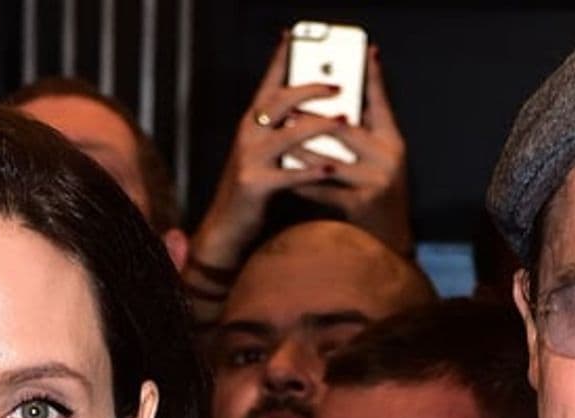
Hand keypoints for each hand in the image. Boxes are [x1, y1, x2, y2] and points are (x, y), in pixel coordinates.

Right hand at [189, 35, 410, 275]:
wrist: (227, 224)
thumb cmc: (253, 186)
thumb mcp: (264, 152)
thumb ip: (283, 131)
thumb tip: (314, 111)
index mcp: (251, 123)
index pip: (267, 83)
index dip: (280, 59)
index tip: (294, 36)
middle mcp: (247, 135)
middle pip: (279, 102)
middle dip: (311, 90)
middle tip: (340, 85)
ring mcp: (249, 159)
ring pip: (288, 135)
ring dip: (319, 126)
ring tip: (346, 121)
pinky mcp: (254, 184)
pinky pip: (288, 174)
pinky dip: (311, 171)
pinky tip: (331, 168)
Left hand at [288, 48, 410, 252]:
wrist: (390, 241)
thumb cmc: (378, 195)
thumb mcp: (379, 160)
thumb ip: (364, 131)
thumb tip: (337, 103)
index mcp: (393, 141)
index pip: (379, 101)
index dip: (368, 76)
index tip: (360, 52)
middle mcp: (389, 157)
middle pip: (344, 128)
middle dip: (312, 117)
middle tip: (287, 106)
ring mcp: (376, 180)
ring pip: (329, 157)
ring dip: (300, 147)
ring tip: (279, 137)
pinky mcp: (361, 203)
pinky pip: (322, 187)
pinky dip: (302, 179)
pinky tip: (285, 173)